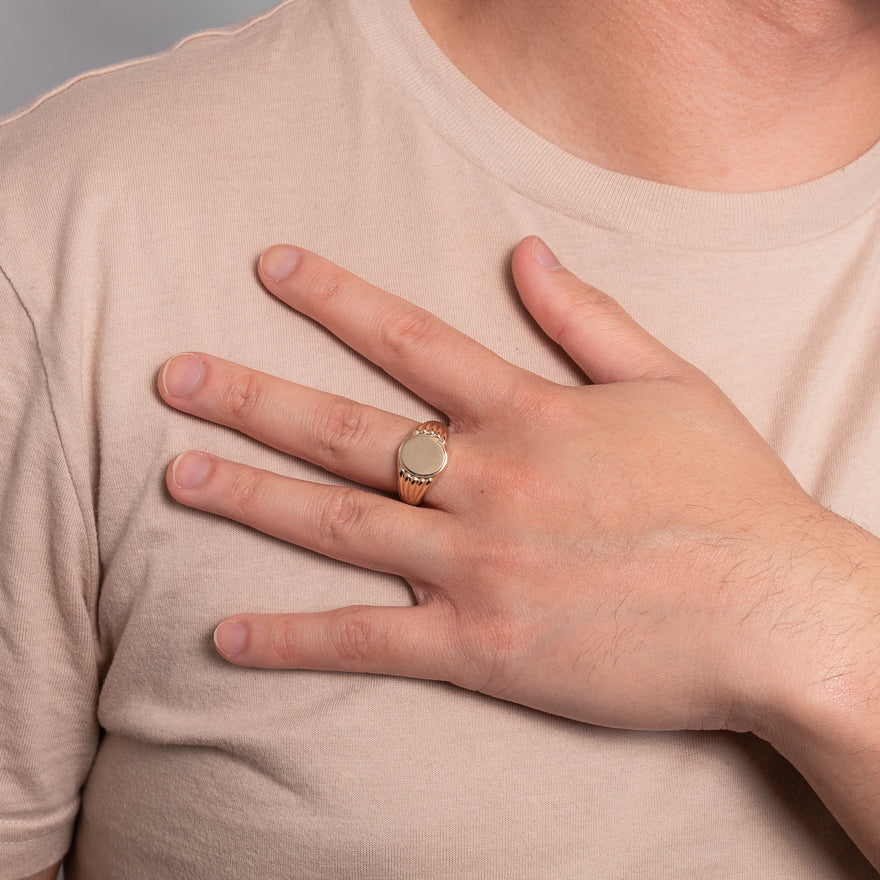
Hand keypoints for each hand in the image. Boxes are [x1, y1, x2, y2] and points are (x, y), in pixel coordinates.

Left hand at [157, 237, 862, 735]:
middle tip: (176, 377)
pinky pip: (368, 639)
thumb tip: (524, 251)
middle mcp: (485, 481)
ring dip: (250, 497)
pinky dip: (293, 639)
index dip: (333, 297)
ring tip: (178, 475)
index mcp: (527, 414)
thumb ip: (586, 316)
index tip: (269, 268)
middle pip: (344, 429)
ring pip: (336, 523)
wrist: (776, 611)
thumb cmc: (730, 496)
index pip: (407, 338)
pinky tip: (229, 636)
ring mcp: (476, 566)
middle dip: (252, 397)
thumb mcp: (669, 381)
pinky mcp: (481, 647)